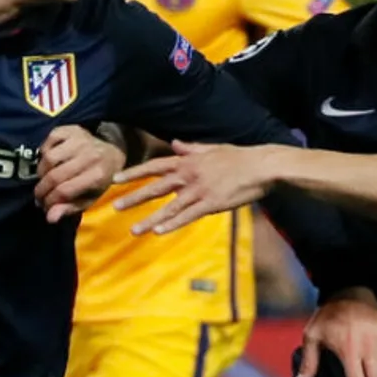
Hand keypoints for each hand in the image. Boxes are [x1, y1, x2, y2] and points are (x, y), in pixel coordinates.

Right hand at [34, 125, 125, 222]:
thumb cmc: (100, 179)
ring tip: (44, 179)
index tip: (44, 206)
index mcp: (97, 175)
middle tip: (39, 196)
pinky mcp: (73, 129)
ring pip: (49, 157)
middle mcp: (89, 156)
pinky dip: (45, 150)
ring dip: (41, 171)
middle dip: (41, 190)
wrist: (113, 151)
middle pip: (54, 176)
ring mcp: (80, 140)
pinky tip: (49, 160)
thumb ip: (70, 208)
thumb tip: (49, 218)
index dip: (49, 201)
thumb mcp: (91, 198)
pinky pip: (49, 139)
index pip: (64, 191)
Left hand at [111, 141, 277, 234]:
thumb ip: (191, 148)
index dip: (134, 173)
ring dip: (150, 219)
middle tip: (114, 206)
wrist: (262, 166)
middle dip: (134, 198)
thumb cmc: (239, 157)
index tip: (116, 180)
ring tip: (133, 230)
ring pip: (169, 207)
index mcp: (188, 161)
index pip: (155, 166)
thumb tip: (175, 144)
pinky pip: (188, 216)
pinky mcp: (211, 204)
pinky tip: (159, 232)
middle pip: (156, 188)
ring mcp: (199, 190)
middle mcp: (189, 175)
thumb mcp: (212, 148)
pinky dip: (173, 224)